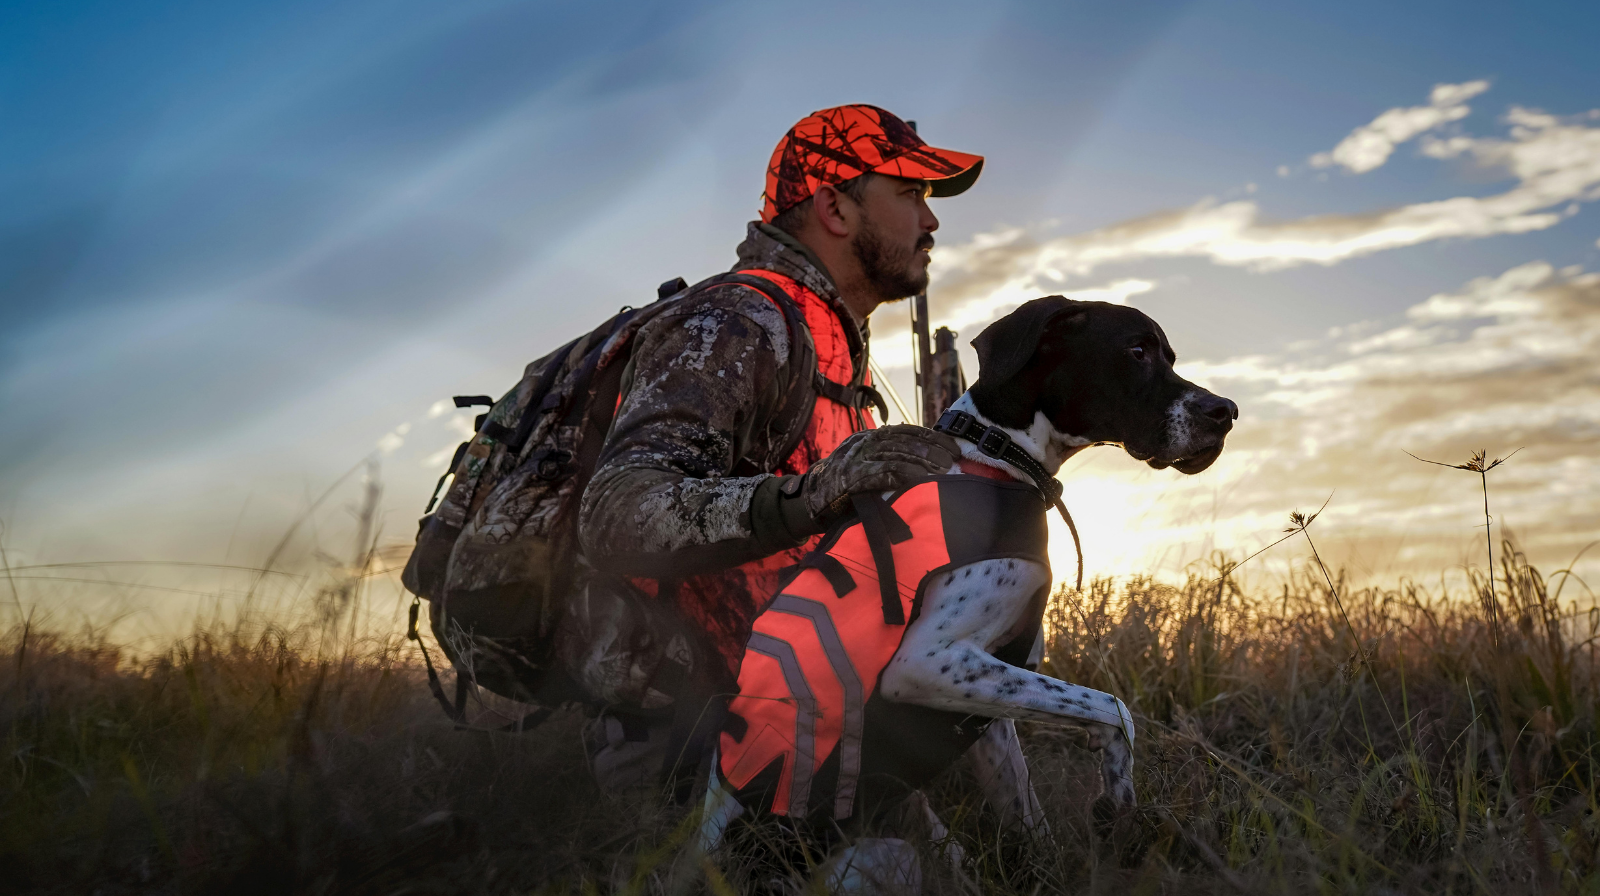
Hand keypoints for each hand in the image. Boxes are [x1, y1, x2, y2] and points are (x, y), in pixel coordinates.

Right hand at [747, 425, 959, 550]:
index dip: (930, 437)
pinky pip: (881, 473)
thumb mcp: (864, 467)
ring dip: (922, 462)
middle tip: (951, 460)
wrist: (808, 503)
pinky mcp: (850, 477)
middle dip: (930, 449)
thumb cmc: (841, 490)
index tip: (951, 447)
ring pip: (895, 454)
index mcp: (866, 437)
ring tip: (942, 471)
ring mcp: (854, 459)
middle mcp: (861, 443)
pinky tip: (919, 481)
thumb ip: (887, 461)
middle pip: (902, 440)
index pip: (904, 430)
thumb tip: (925, 464)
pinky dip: (902, 475)